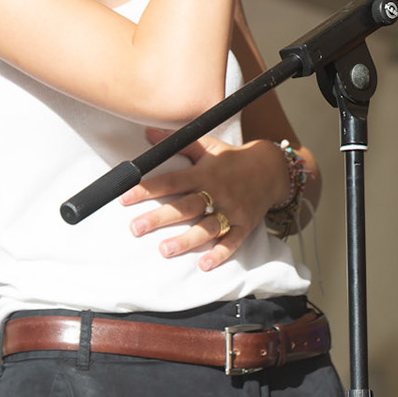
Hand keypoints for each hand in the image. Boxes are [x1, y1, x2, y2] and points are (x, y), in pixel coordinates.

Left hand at [119, 128, 284, 270]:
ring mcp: (232, 210)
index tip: (125, 197)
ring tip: (164, 249)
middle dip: (160, 218)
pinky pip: (232, 242)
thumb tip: (148, 132)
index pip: (172, 180)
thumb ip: (179, 142)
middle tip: (135, 228)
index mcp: (205, 173)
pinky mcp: (245, 225)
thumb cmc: (232, 159)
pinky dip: (220, 254)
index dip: (148, 188)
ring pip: (207, 227)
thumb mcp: (208, 146)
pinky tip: (204, 264)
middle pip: (185, 206)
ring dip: (186, 240)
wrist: (272, 169)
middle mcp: (217, 192)